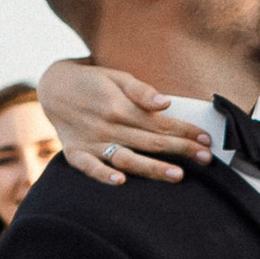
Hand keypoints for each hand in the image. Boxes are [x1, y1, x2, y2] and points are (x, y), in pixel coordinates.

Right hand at [40, 58, 216, 186]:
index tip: (207, 140)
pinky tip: (120, 182)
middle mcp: (107, 125)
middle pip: (150, 141)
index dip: (185, 131)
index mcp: (120, 106)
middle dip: (181, 150)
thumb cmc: (93, 82)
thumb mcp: (117, 76)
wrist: (52, 86)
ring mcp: (91, 141)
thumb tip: (165, 104)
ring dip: (152, 168)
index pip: (160, 123)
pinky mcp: (75, 152)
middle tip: (207, 159)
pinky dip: (102, 175)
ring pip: (126, 158)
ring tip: (177, 176)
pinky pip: (88, 167)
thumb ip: (141, 90)